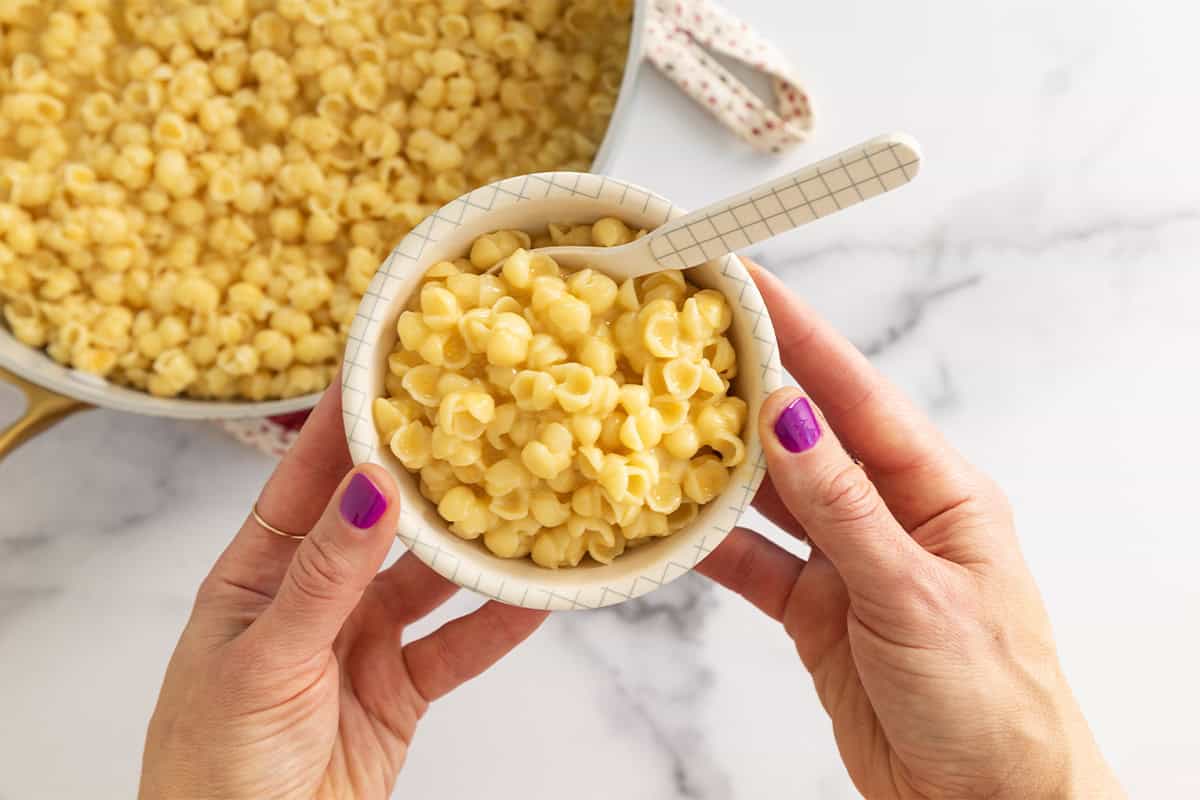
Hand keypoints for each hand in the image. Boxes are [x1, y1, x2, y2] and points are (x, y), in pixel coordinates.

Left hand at [140, 384, 546, 799]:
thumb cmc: (215, 765)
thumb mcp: (264, 659)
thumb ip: (324, 576)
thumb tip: (370, 486)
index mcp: (257, 577)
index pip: (305, 482)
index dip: (342, 425)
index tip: (383, 365)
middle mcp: (314, 598)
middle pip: (379, 522)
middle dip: (424, 476)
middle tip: (475, 419)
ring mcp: (360, 643)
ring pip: (429, 580)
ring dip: (471, 549)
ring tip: (523, 499)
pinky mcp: (400, 690)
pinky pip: (457, 647)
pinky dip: (497, 624)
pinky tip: (535, 595)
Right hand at [699, 263, 1122, 798]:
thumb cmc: (990, 700)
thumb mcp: (914, 593)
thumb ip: (843, 506)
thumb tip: (788, 414)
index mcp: (938, 490)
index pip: (856, 391)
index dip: (798, 332)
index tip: (744, 281)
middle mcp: (889, 512)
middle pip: (805, 430)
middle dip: (746, 382)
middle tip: (679, 334)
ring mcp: (847, 558)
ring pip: (770, 491)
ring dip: (718, 461)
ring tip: (658, 416)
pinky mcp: (814, 606)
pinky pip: (752, 559)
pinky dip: (712, 542)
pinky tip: (672, 520)